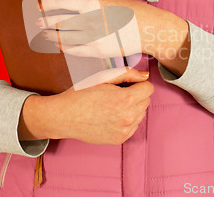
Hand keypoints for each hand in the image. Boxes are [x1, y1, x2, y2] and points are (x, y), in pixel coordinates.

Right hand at [19, 67, 153, 144]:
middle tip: (116, 94)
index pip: (148, 88)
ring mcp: (125, 130)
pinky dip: (126, 120)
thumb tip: (145, 76)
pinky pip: (133, 126)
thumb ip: (127, 74)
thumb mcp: (103, 77)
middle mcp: (128, 117)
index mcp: (125, 99)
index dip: (137, 83)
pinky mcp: (120, 139)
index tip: (126, 84)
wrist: (64, 116)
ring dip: (132, 108)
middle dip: (135, 95)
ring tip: (111, 106)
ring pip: (141, 114)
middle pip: (146, 101)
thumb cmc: (81, 94)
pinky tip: (110, 116)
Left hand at [36, 0, 190, 76]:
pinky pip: (74, 50)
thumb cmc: (129, 11)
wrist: (148, 28)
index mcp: (92, 2)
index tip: (40, 5)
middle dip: (44, 21)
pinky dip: (63, 46)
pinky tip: (59, 44)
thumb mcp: (107, 1)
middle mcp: (89, 19)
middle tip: (37, 21)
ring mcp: (92, 37)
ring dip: (50, 35)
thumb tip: (69, 8)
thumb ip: (87, 5)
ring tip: (44, 34)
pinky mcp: (97, 51)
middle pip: (58, 21)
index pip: (61, 1)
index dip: (47, 3)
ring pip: (63, 37)